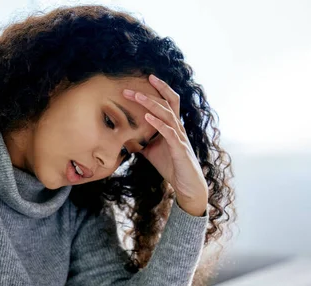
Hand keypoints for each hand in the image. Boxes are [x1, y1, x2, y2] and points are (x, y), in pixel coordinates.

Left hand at [122, 74, 207, 213]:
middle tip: (130, 88)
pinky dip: (157, 123)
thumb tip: (123, 137)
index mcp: (172, 126)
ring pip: (167, 114)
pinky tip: (147, 118)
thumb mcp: (151, 152)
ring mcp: (180, 137)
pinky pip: (169, 133)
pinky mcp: (179, 149)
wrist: (187, 185)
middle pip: (167, 103)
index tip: (147, 77)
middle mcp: (178, 128)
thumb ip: (141, 142)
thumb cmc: (171, 166)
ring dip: (151, 104)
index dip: (160, 88)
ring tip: (136, 96)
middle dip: (150, 93)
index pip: (168, 101)